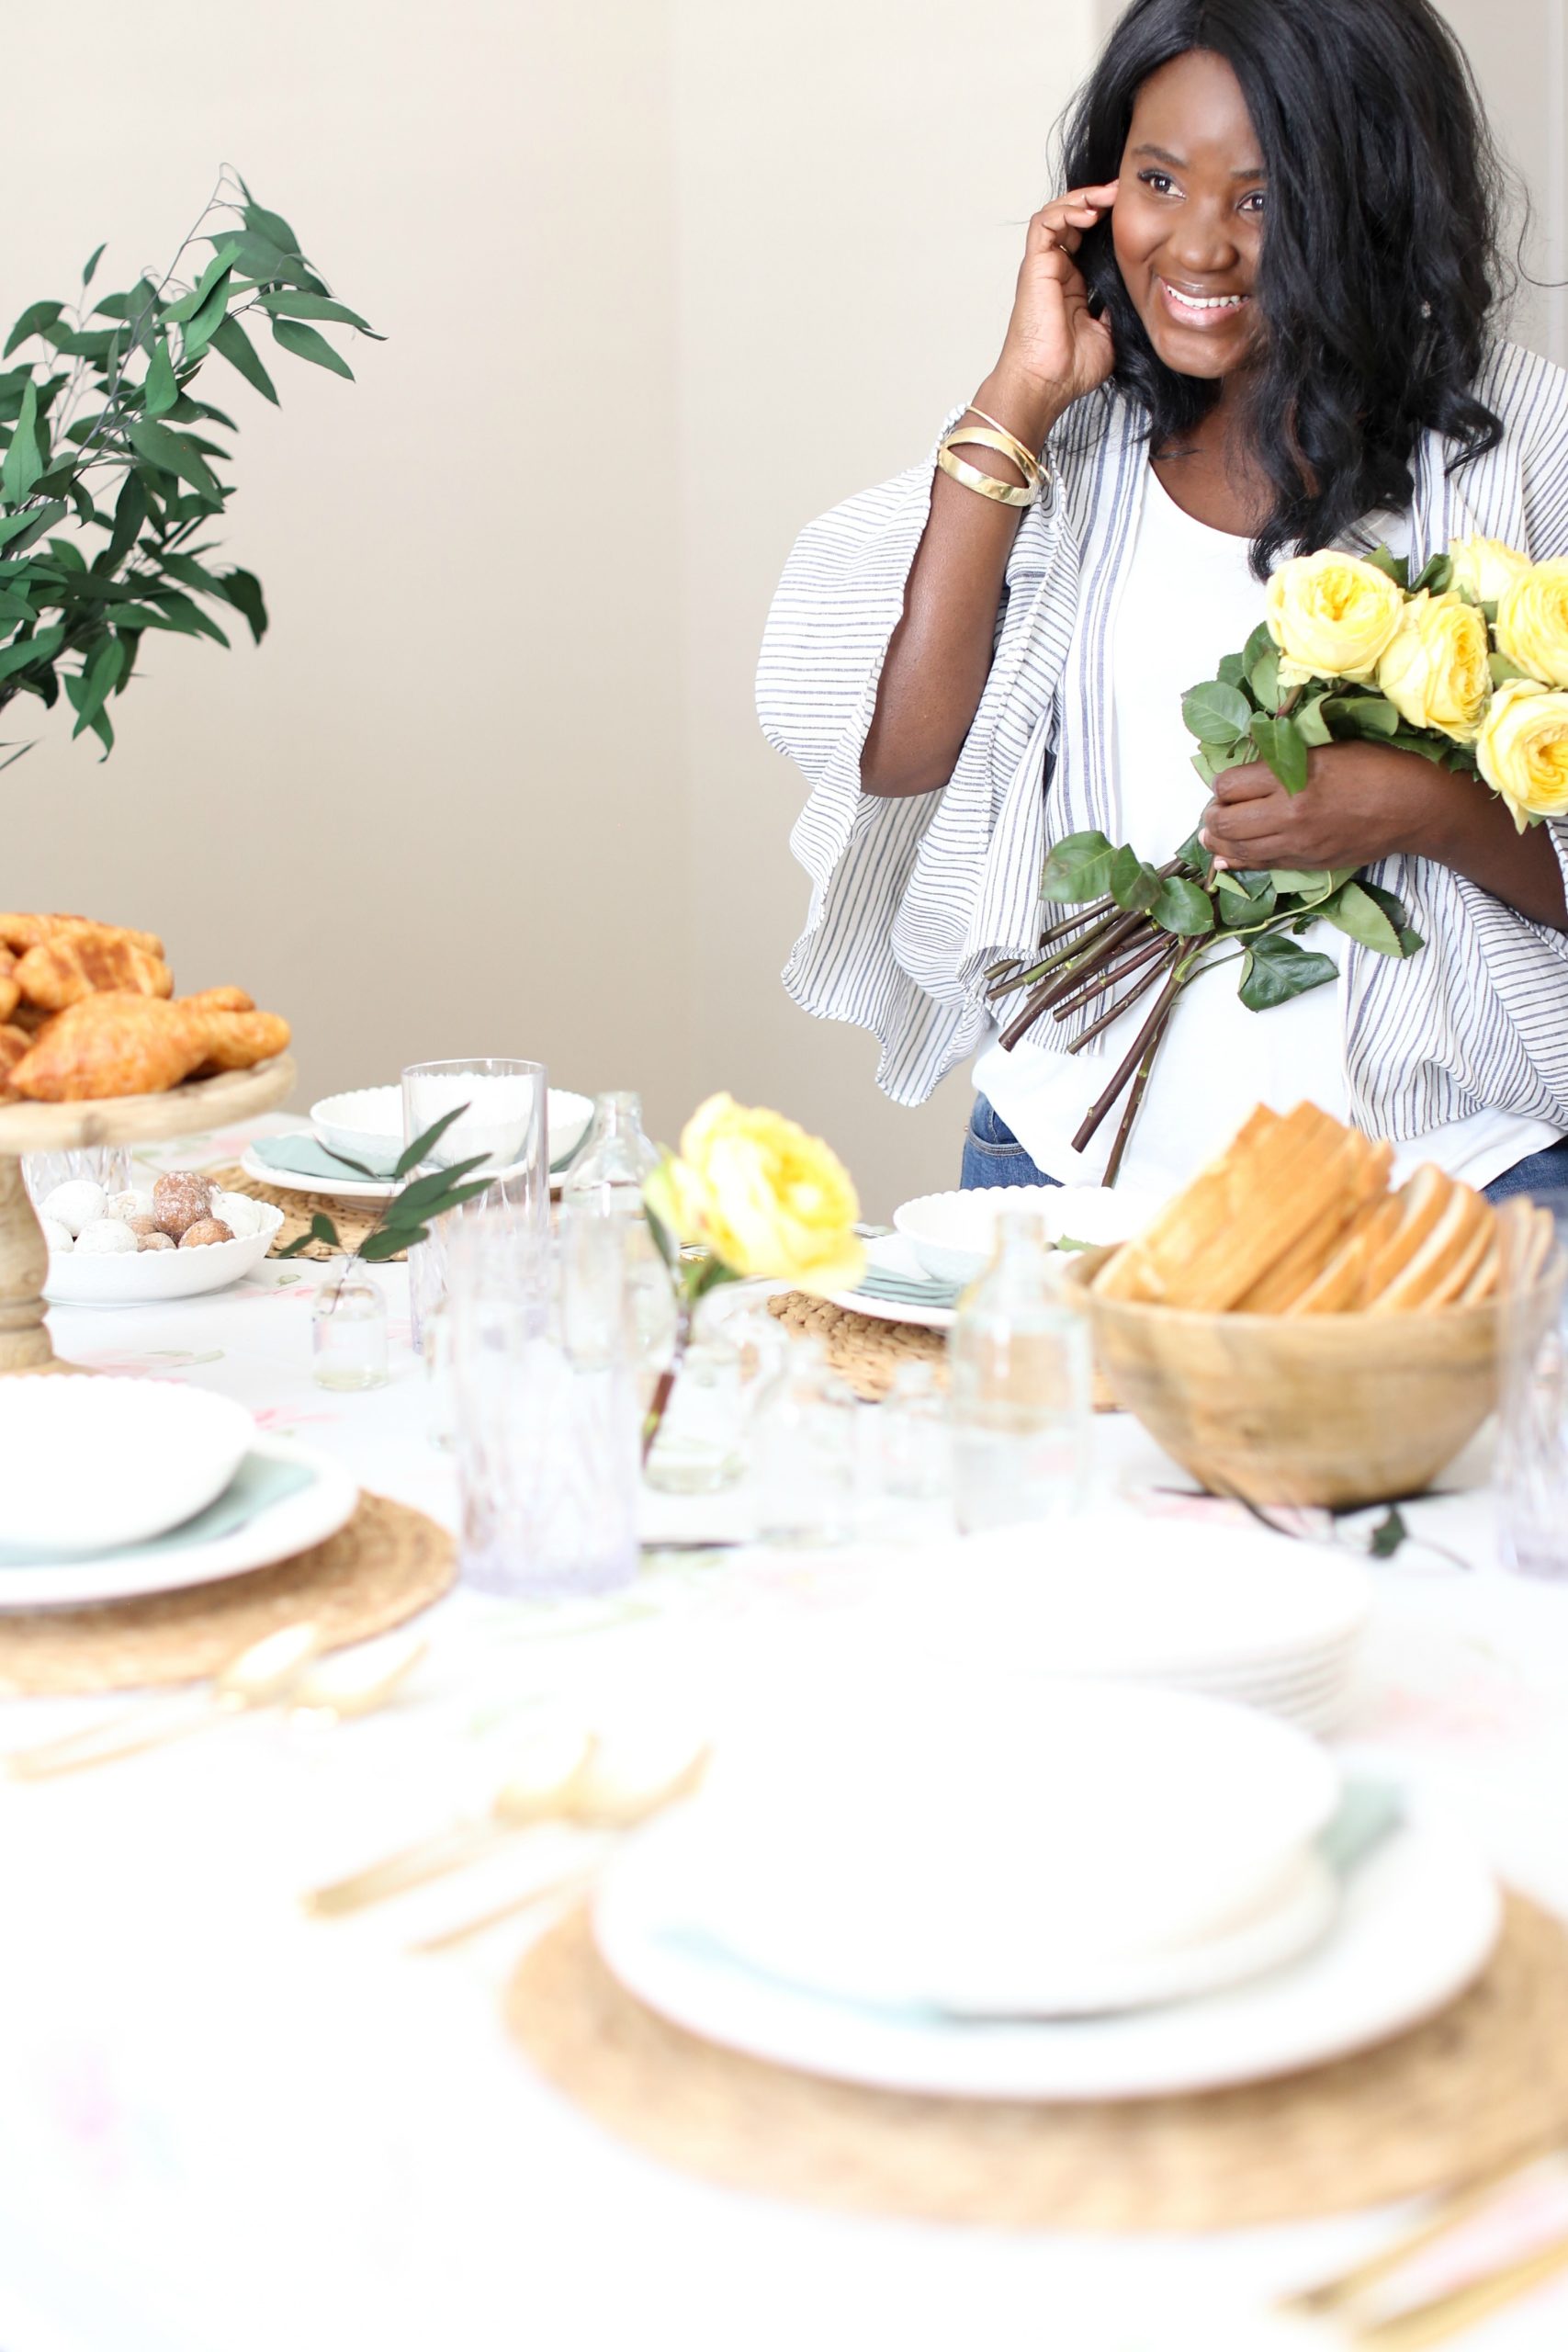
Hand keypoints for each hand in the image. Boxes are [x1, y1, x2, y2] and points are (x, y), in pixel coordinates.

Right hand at [986, 182, 1118, 439]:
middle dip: (1097, 199)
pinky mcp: (1035, 266)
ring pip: (1057, 214)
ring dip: (1082, 198)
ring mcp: (1044, 267)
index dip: (1106, 220)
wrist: (1047, 384)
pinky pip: (1045, 223)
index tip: (1132, 211)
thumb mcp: (1109, 333)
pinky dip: (1066, 210)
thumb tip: (1135, 291)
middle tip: (1123, 191)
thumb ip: (1117, 308)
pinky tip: (1090, 212)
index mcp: (1072, 285)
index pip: (1086, 239)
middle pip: (1072, 220)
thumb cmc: (1069, 370)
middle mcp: (1056, 271)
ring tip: (1108, 195)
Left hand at [1199, 742, 1452, 871]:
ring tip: (1213, 833)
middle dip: (1213, 814)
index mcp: (1291, 777)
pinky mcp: (1307, 863)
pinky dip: (1238, 860)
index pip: (1229, 784)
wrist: (1413, 806)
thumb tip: (1248, 773)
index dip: (1222, 783)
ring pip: (1237, 848)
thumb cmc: (1375, 767)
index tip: (1228, 782)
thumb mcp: (1326, 749)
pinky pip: (1260, 865)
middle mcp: (1288, 814)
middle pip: (1224, 821)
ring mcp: (1296, 843)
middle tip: (1216, 809)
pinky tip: (1226, 857)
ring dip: (1219, 840)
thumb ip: (1285, 760)